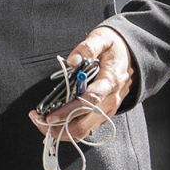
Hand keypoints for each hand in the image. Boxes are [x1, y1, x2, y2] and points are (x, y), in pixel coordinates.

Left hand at [29, 26, 133, 140]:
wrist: (132, 57)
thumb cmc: (115, 47)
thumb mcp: (103, 37)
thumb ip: (88, 47)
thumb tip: (72, 61)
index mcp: (111, 82)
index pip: (89, 102)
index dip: (68, 111)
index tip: (49, 115)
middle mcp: (110, 101)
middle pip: (83, 126)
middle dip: (58, 127)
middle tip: (37, 119)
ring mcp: (106, 111)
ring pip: (82, 132)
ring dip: (60, 131)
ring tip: (40, 121)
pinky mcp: (102, 115)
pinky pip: (84, 129)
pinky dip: (66, 129)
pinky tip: (53, 119)